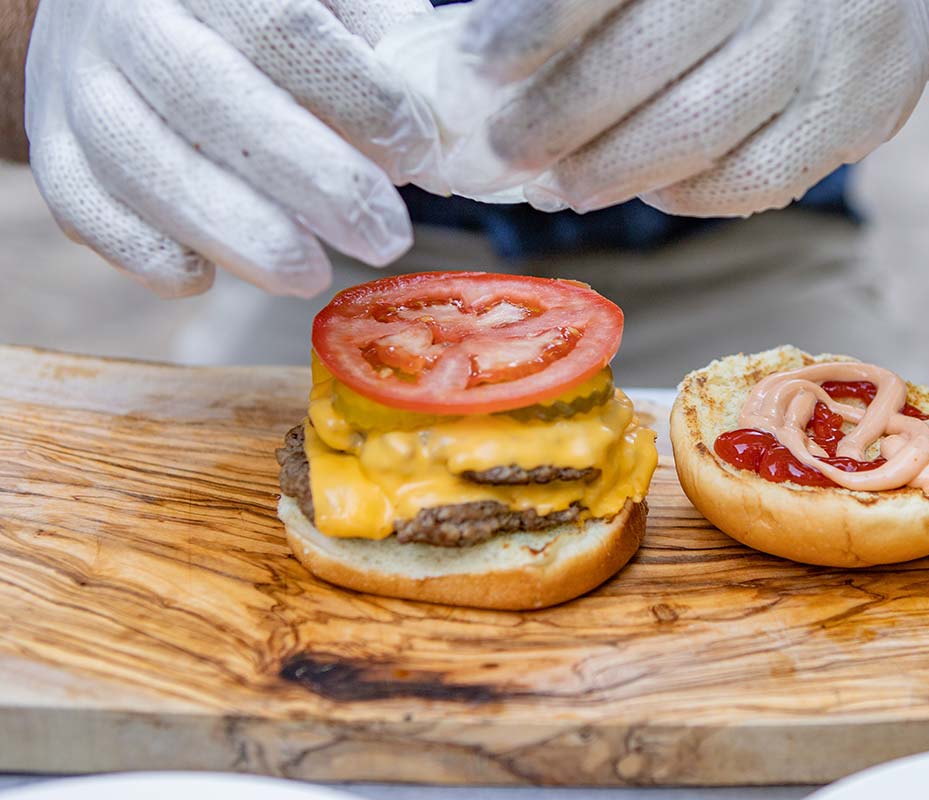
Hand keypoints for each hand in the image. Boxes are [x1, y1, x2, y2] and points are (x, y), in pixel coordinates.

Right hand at [25, 0, 437, 297]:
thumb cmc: (253, 7)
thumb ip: (381, 44)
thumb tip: (441, 145)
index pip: (282, 25)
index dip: (357, 96)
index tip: (418, 152)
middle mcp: (125, 16)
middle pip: (211, 100)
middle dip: (312, 180)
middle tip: (385, 238)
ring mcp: (76, 82)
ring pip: (144, 165)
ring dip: (237, 234)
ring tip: (312, 275)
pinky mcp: (52, 145)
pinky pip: (84, 211)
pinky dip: (145, 254)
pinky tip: (204, 278)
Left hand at [453, 0, 928, 215]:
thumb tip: (492, 59)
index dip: (535, 26)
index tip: (476, 68)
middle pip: (641, 65)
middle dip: (550, 122)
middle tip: (497, 153)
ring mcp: (828, 44)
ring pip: (693, 134)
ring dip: (608, 172)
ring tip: (556, 184)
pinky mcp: (860, 110)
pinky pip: (753, 180)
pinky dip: (686, 196)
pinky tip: (648, 188)